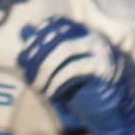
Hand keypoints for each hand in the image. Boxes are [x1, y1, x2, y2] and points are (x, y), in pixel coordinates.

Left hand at [14, 15, 134, 134]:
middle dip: (36, 56)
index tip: (23, 58)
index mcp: (83, 33)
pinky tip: (51, 93)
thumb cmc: (83, 89)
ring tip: (38, 87)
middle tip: (26, 75)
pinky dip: (57, 81)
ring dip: (44, 70)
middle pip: (57, 35)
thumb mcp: (60, 67)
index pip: (56, 23)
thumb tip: (24, 29)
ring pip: (64, 49)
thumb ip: (44, 48)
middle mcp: (94, 37)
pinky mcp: (105, 67)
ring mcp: (102, 51)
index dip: (36, 38)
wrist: (112, 112)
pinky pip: (74, 68)